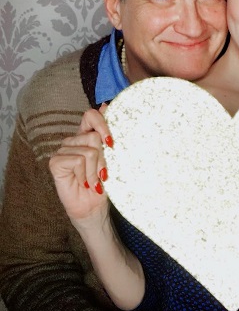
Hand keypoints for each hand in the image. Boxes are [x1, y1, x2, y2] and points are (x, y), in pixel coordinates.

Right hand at [49, 104, 112, 224]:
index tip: (112, 143)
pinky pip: (78, 160)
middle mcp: (73, 140)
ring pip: (89, 150)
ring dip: (96, 170)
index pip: (91, 115)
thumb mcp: (111, 156)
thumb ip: (106, 132)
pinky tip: (83, 183)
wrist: (94, 207)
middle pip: (94, 137)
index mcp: (87, 135)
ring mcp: (63, 150)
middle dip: (103, 159)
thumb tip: (105, 104)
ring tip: (94, 181)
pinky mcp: (55, 162)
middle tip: (102, 173)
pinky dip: (86, 175)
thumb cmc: (104, 182)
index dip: (103, 124)